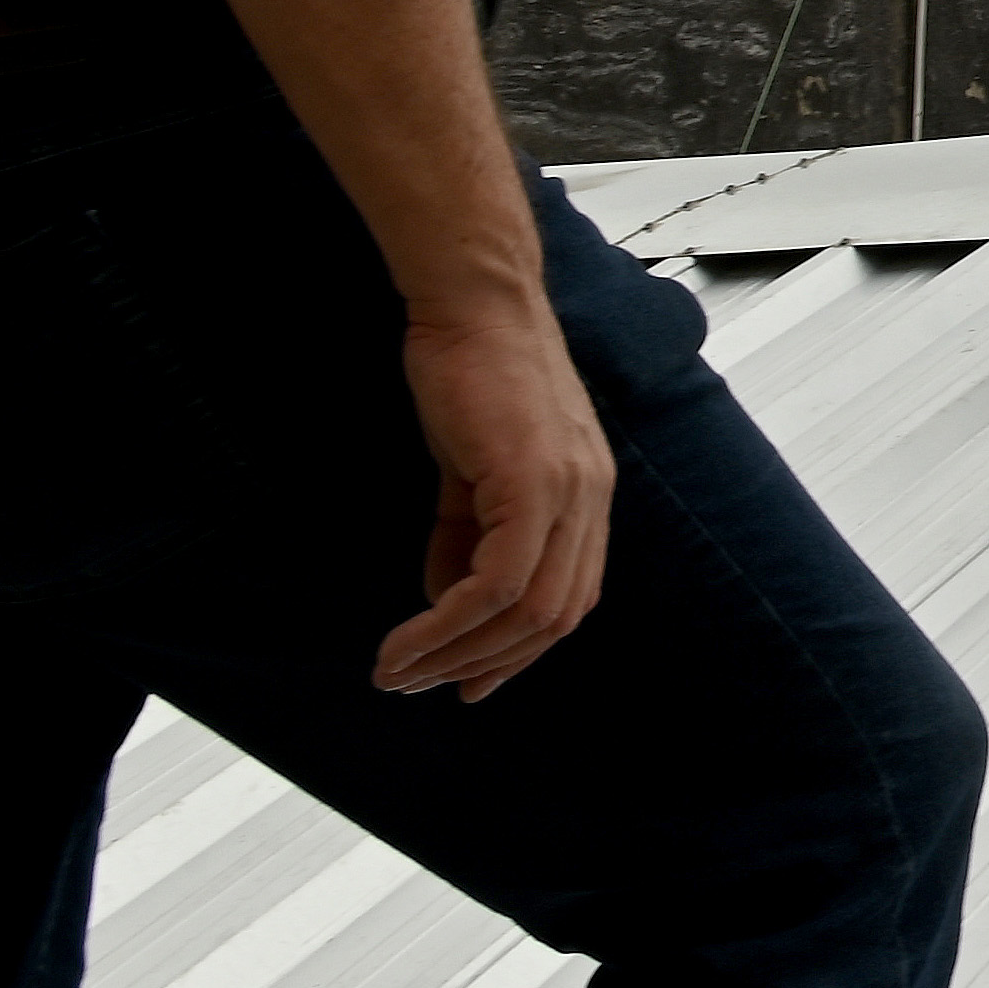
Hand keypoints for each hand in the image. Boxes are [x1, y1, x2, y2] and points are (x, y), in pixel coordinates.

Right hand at [380, 305, 615, 699]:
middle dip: (483, 665)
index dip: (519, 651)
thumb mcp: (472, 468)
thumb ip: (468, 533)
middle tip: (418, 684)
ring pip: (527, 611)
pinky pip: (498, 581)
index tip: (465, 681)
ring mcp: (569, 491)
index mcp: (587, 495)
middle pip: (553, 619)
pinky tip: (407, 637)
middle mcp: (591, 499)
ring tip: (397, 671)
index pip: (569, 599)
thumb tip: (449, 600)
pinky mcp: (532, 481)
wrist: (473, 303)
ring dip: (457, 654)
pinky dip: (449, 621)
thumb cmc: (471, 371)